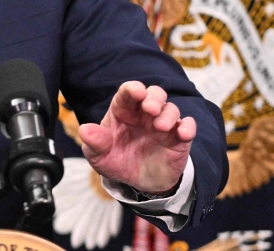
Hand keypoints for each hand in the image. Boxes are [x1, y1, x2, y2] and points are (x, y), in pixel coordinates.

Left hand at [78, 81, 194, 193]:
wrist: (138, 184)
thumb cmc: (117, 161)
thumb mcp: (99, 156)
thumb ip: (94, 143)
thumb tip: (84, 130)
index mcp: (124, 111)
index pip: (128, 92)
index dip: (132, 89)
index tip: (136, 92)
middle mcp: (145, 114)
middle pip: (154, 94)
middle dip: (154, 97)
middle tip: (150, 109)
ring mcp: (163, 125)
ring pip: (171, 109)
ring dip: (168, 114)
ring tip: (160, 127)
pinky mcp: (178, 139)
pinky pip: (188, 126)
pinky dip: (188, 127)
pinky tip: (182, 134)